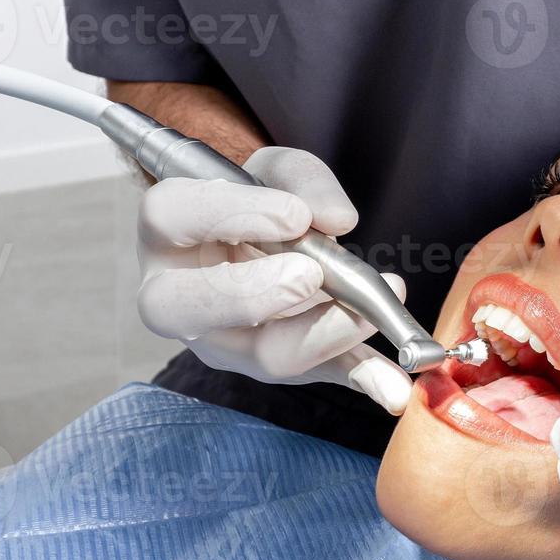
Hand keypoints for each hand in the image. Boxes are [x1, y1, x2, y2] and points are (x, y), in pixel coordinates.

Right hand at [136, 146, 412, 412]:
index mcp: (167, 233)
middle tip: (309, 275)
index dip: (229, 213)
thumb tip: (337, 219)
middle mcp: (179, 298)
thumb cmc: (257, 201)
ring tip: (367, 312)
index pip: (168, 216)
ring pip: (259, 353)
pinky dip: (362, 379)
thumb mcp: (274, 172)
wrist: (266, 243)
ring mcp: (226, 342)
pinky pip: (320, 375)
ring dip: (322, 334)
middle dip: (249, 296)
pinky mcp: (278, 364)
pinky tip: (392, 388)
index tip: (294, 215)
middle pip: (180, 308)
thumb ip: (301, 180)